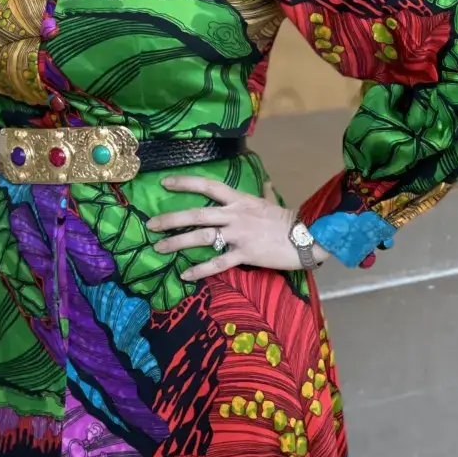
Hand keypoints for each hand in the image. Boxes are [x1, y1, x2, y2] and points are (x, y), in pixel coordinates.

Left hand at [147, 176, 328, 280]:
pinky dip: (200, 269)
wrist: (306, 237)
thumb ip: (264, 192)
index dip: (185, 183)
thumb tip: (266, 182)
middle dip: (171, 219)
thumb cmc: (288, 220)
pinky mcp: (245, 255)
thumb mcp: (271, 202)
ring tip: (159, 248)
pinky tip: (185, 274)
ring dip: (177, 242)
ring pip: (202, 237)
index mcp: (239, 200)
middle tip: (151, 224)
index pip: (207, 186)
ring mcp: (238, 235)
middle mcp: (234, 215)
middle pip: (196, 214)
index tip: (165, 183)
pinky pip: (218, 263)